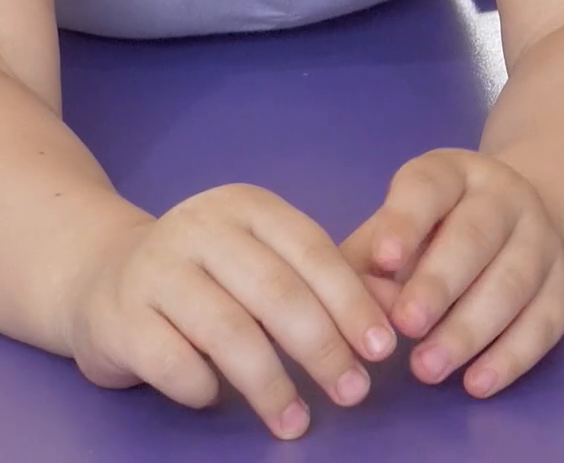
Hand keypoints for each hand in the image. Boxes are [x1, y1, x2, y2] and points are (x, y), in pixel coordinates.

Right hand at [66, 184, 396, 438]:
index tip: (381, 348)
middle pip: (275, 291)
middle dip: (322, 346)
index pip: (311, 250)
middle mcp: (202, 228)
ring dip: (270, 384)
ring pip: (228, 330)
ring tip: (296, 422)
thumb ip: (322, 279)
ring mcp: (157, 270)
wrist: (103, 275)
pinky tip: (216, 399)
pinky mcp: (121, 316)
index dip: (350, 300)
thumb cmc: (206, 274)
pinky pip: (174, 362)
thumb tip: (395, 307)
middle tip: (353, 391)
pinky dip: (203, 386)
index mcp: (247, 206)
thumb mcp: (262, 258)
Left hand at [340, 148, 563, 396]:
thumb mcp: (401, 225)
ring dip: (469, 329)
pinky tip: (476, 382)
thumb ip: (370, 262)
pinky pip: (545, 322)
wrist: (520, 219)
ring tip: (427, 368)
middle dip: (439, 283)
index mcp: (454, 173)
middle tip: (405, 325)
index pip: (429, 186)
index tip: (383, 259)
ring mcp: (542, 238)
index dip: (406, 221)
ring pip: (512, 282)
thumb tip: (352, 309)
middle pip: (476, 236)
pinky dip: (512, 356)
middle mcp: (505, 197)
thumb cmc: (437, 230)